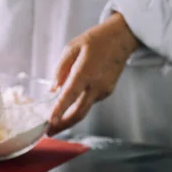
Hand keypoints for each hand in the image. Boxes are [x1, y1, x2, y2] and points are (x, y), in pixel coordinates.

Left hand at [48, 13, 139, 134]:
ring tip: (55, 119)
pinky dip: (79, 105)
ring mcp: (104, 90)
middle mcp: (96, 85)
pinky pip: (90, 101)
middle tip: (49, 132)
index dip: (59, 111)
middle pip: (79, 113)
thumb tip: (53, 88)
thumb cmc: (95, 40)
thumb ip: (60, 69)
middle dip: (63, 125)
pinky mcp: (107, 91)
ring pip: (84, 109)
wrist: (122, 38)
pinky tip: (72, 101)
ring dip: (70, 117)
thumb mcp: (72, 47)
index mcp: (85, 72)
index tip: (50, 122)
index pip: (70, 96)